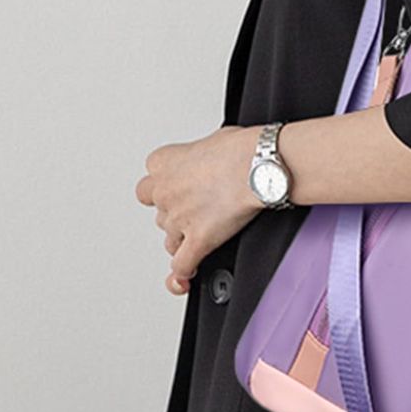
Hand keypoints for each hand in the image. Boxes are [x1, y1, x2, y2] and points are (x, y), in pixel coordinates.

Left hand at [135, 125, 262, 294]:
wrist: (259, 166)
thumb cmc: (242, 149)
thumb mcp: (213, 139)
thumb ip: (201, 155)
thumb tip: (213, 160)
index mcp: (163, 163)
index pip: (150, 182)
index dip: (168, 188)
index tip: (183, 189)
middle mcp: (165, 192)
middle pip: (159, 213)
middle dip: (176, 215)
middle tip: (198, 210)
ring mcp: (179, 219)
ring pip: (170, 241)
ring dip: (183, 241)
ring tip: (202, 236)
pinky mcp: (198, 241)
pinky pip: (182, 265)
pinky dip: (184, 272)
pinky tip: (190, 273)